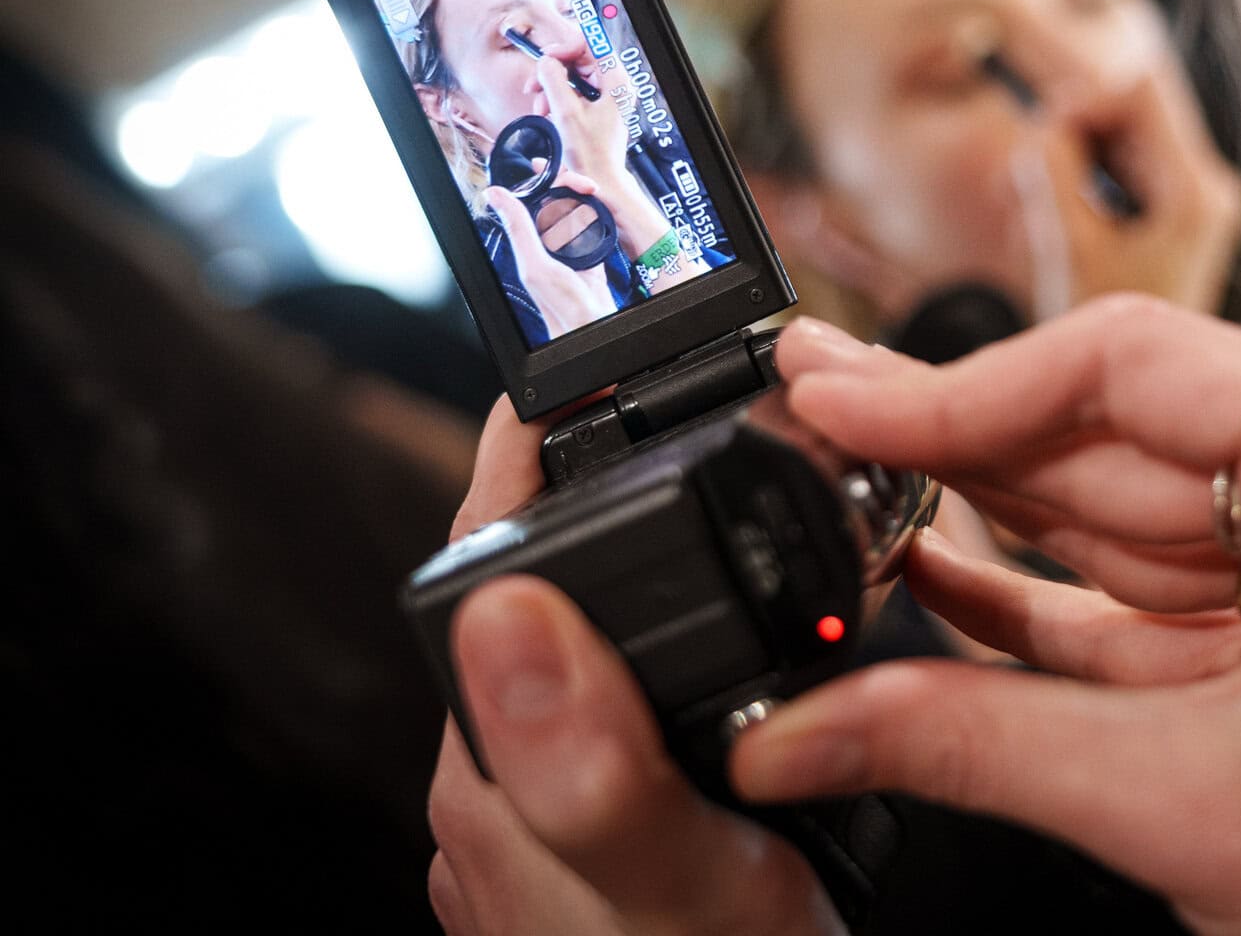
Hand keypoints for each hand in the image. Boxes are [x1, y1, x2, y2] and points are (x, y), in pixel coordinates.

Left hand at [426, 399, 841, 935]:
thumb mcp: (675, 881)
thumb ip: (592, 761)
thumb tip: (504, 608)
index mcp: (496, 767)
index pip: (492, 556)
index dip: (539, 447)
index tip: (599, 364)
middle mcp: (499, 788)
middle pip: (541, 593)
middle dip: (602, 493)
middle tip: (682, 412)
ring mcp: (542, 827)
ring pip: (590, 657)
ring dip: (651, 582)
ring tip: (730, 519)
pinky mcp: (593, 859)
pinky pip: (622, 720)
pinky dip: (679, 667)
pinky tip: (743, 672)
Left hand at [485, 184, 617, 338]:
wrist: (593, 325)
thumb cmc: (561, 305)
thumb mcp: (536, 264)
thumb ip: (519, 228)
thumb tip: (495, 195)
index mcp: (528, 242)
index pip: (533, 200)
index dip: (548, 183)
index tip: (562, 177)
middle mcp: (546, 244)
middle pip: (557, 201)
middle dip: (571, 187)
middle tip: (588, 186)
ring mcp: (569, 249)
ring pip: (575, 211)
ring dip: (586, 200)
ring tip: (596, 192)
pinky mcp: (590, 255)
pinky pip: (593, 228)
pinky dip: (599, 216)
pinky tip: (603, 211)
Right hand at [535, 56, 632, 192]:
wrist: (598, 181)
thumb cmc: (589, 153)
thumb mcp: (566, 113)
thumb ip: (554, 80)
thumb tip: (545, 60)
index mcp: (615, 81)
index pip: (590, 43)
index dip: (564, 47)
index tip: (545, 59)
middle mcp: (613, 84)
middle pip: (577, 58)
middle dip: (551, 73)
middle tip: (533, 88)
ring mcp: (605, 95)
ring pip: (570, 75)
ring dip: (549, 88)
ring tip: (540, 109)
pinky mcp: (595, 105)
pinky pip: (571, 90)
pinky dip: (555, 99)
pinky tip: (547, 114)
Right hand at [729, 301, 1240, 935]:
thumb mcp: (1196, 805)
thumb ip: (977, 746)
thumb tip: (807, 726)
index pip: (1132, 369)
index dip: (962, 387)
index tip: (839, 395)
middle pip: (1115, 430)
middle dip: (955, 437)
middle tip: (814, 407)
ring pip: (1117, 513)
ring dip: (982, 511)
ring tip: (846, 484)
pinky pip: (1142, 599)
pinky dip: (1036, 597)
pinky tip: (933, 575)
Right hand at [1013, 62, 1240, 318]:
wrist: (1131, 405)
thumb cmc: (1098, 342)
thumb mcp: (1067, 252)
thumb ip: (1051, 179)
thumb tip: (1043, 125)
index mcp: (1193, 195)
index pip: (1138, 92)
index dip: (1081, 99)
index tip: (1039, 137)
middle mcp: (1204, 188)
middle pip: (1126, 108)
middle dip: (1068, 133)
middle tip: (1023, 185)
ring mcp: (1190, 197)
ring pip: (1116, 133)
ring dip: (1065, 159)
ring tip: (1027, 212)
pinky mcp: (1170, 208)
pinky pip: (1116, 163)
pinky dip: (1076, 179)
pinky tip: (1050, 223)